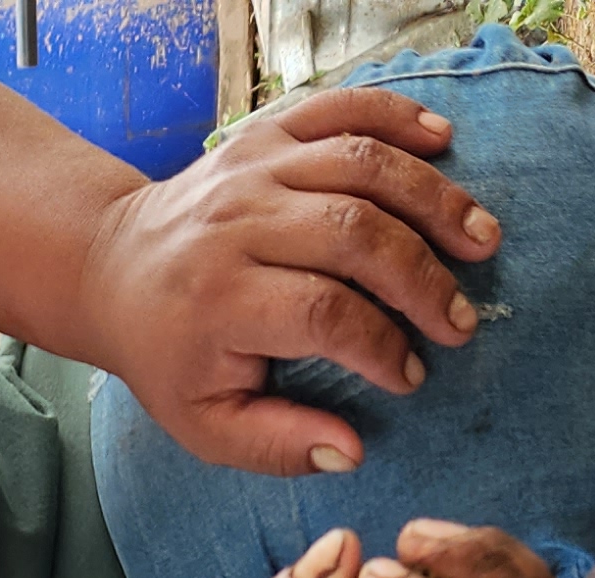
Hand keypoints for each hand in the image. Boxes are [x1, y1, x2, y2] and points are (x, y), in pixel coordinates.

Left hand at [74, 87, 498, 474]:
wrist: (112, 269)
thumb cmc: (170, 355)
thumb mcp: (204, 423)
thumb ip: (275, 445)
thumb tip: (350, 453)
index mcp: (219, 297)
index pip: (323, 312)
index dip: (381, 345)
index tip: (412, 376)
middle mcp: (236, 221)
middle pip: (353, 233)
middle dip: (421, 279)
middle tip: (461, 322)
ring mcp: (253, 166)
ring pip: (360, 164)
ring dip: (432, 200)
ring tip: (482, 240)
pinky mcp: (265, 132)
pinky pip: (340, 107)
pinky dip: (396, 115)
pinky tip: (444, 141)